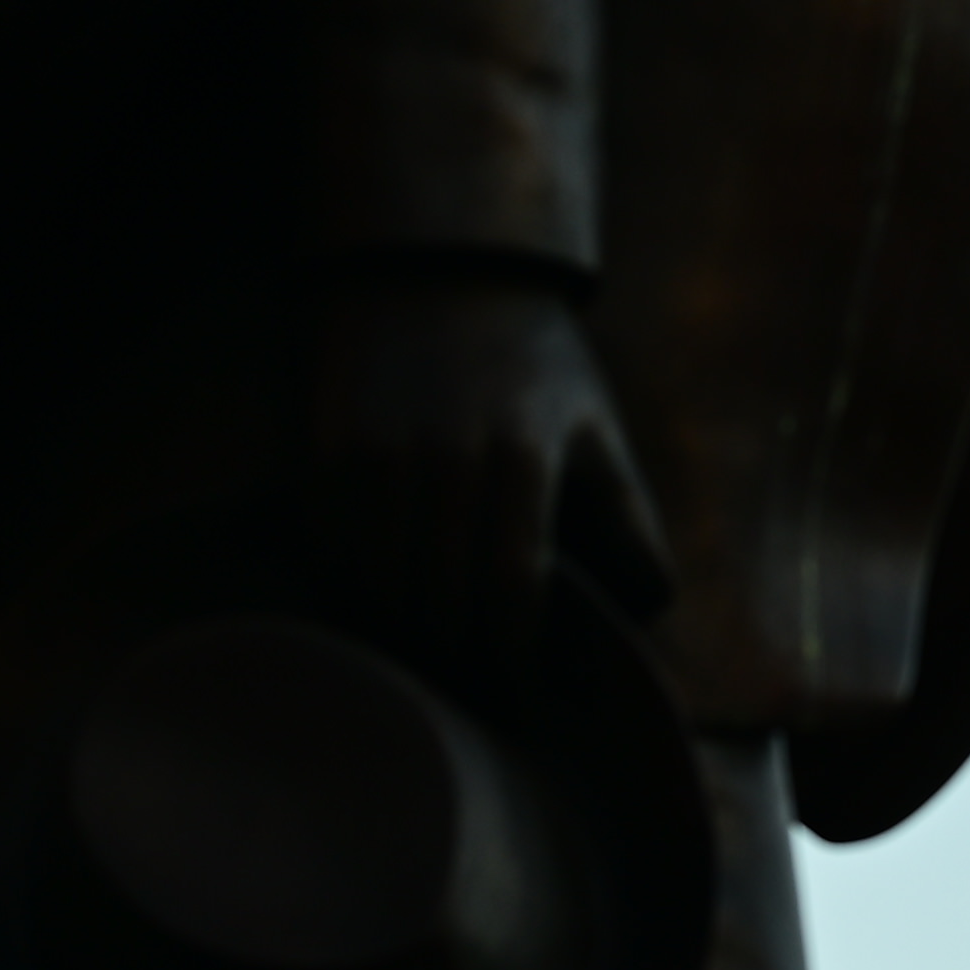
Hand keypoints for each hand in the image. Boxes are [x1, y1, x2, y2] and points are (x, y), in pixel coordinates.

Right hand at [300, 260, 678, 658]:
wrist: (438, 269)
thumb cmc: (532, 365)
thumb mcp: (597, 431)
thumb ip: (631, 524)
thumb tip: (647, 612)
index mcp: (523, 461)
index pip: (510, 598)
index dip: (511, 666)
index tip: (517, 701)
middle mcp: (445, 461)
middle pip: (439, 606)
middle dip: (456, 663)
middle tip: (469, 690)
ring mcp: (375, 457)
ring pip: (377, 589)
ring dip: (400, 634)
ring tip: (427, 653)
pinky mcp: (322, 450)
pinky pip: (330, 553)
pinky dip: (353, 589)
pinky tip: (380, 598)